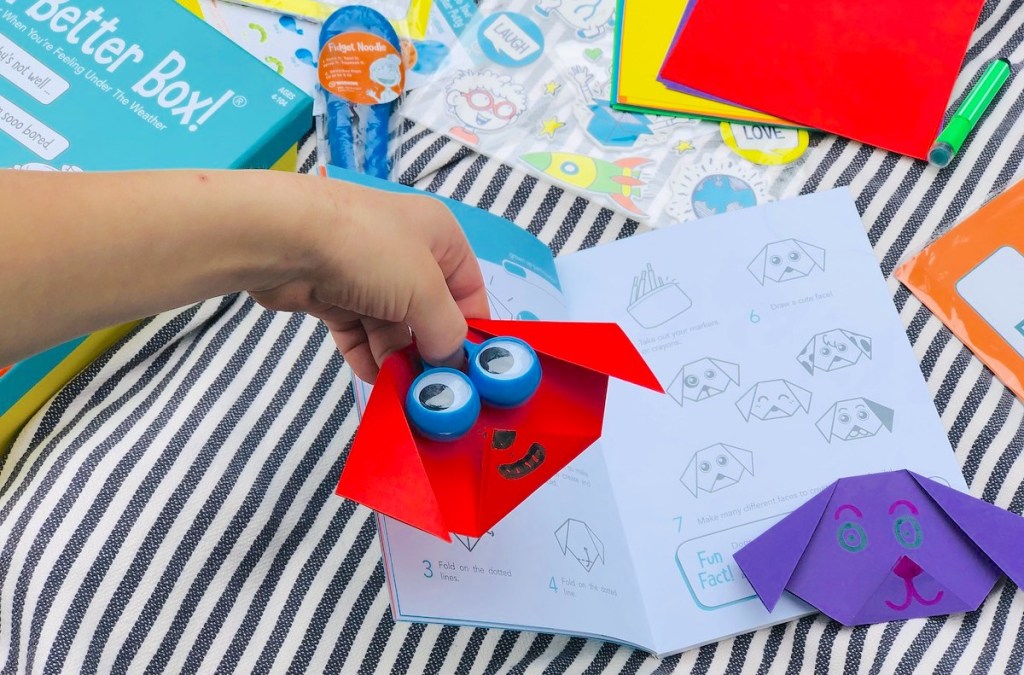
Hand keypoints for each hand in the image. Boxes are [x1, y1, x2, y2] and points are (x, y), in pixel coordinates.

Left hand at [250, 178, 489, 382]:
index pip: (468, 288)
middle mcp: (405, 252)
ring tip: (403, 391)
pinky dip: (366, 355)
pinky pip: (358, 332)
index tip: (471, 370)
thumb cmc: (369, 251)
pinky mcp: (332, 294)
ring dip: (397, 358)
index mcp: (438, 237)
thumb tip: (452, 362)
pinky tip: (374, 379)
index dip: (471, 328)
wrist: (285, 238)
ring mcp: (366, 274)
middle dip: (430, 349)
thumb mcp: (425, 291)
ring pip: (391, 327)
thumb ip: (446, 332)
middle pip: (428, 312)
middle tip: (434, 390)